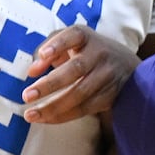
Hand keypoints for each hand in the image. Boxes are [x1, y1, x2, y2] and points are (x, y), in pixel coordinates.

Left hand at [21, 24, 138, 123]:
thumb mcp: (71, 43)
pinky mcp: (110, 95)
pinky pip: (85, 108)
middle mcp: (99, 53)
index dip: (58, 44)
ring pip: (80, 93)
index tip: (43, 55)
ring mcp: (107, 75)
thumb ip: (49, 52)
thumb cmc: (88, 52)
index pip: (73, 35)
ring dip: (53, 106)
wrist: (128, 67)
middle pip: (75, 69)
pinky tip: (45, 119)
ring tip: (31, 114)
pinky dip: (63, 115)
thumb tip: (32, 71)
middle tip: (27, 95)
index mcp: (86, 37)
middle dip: (50, 84)